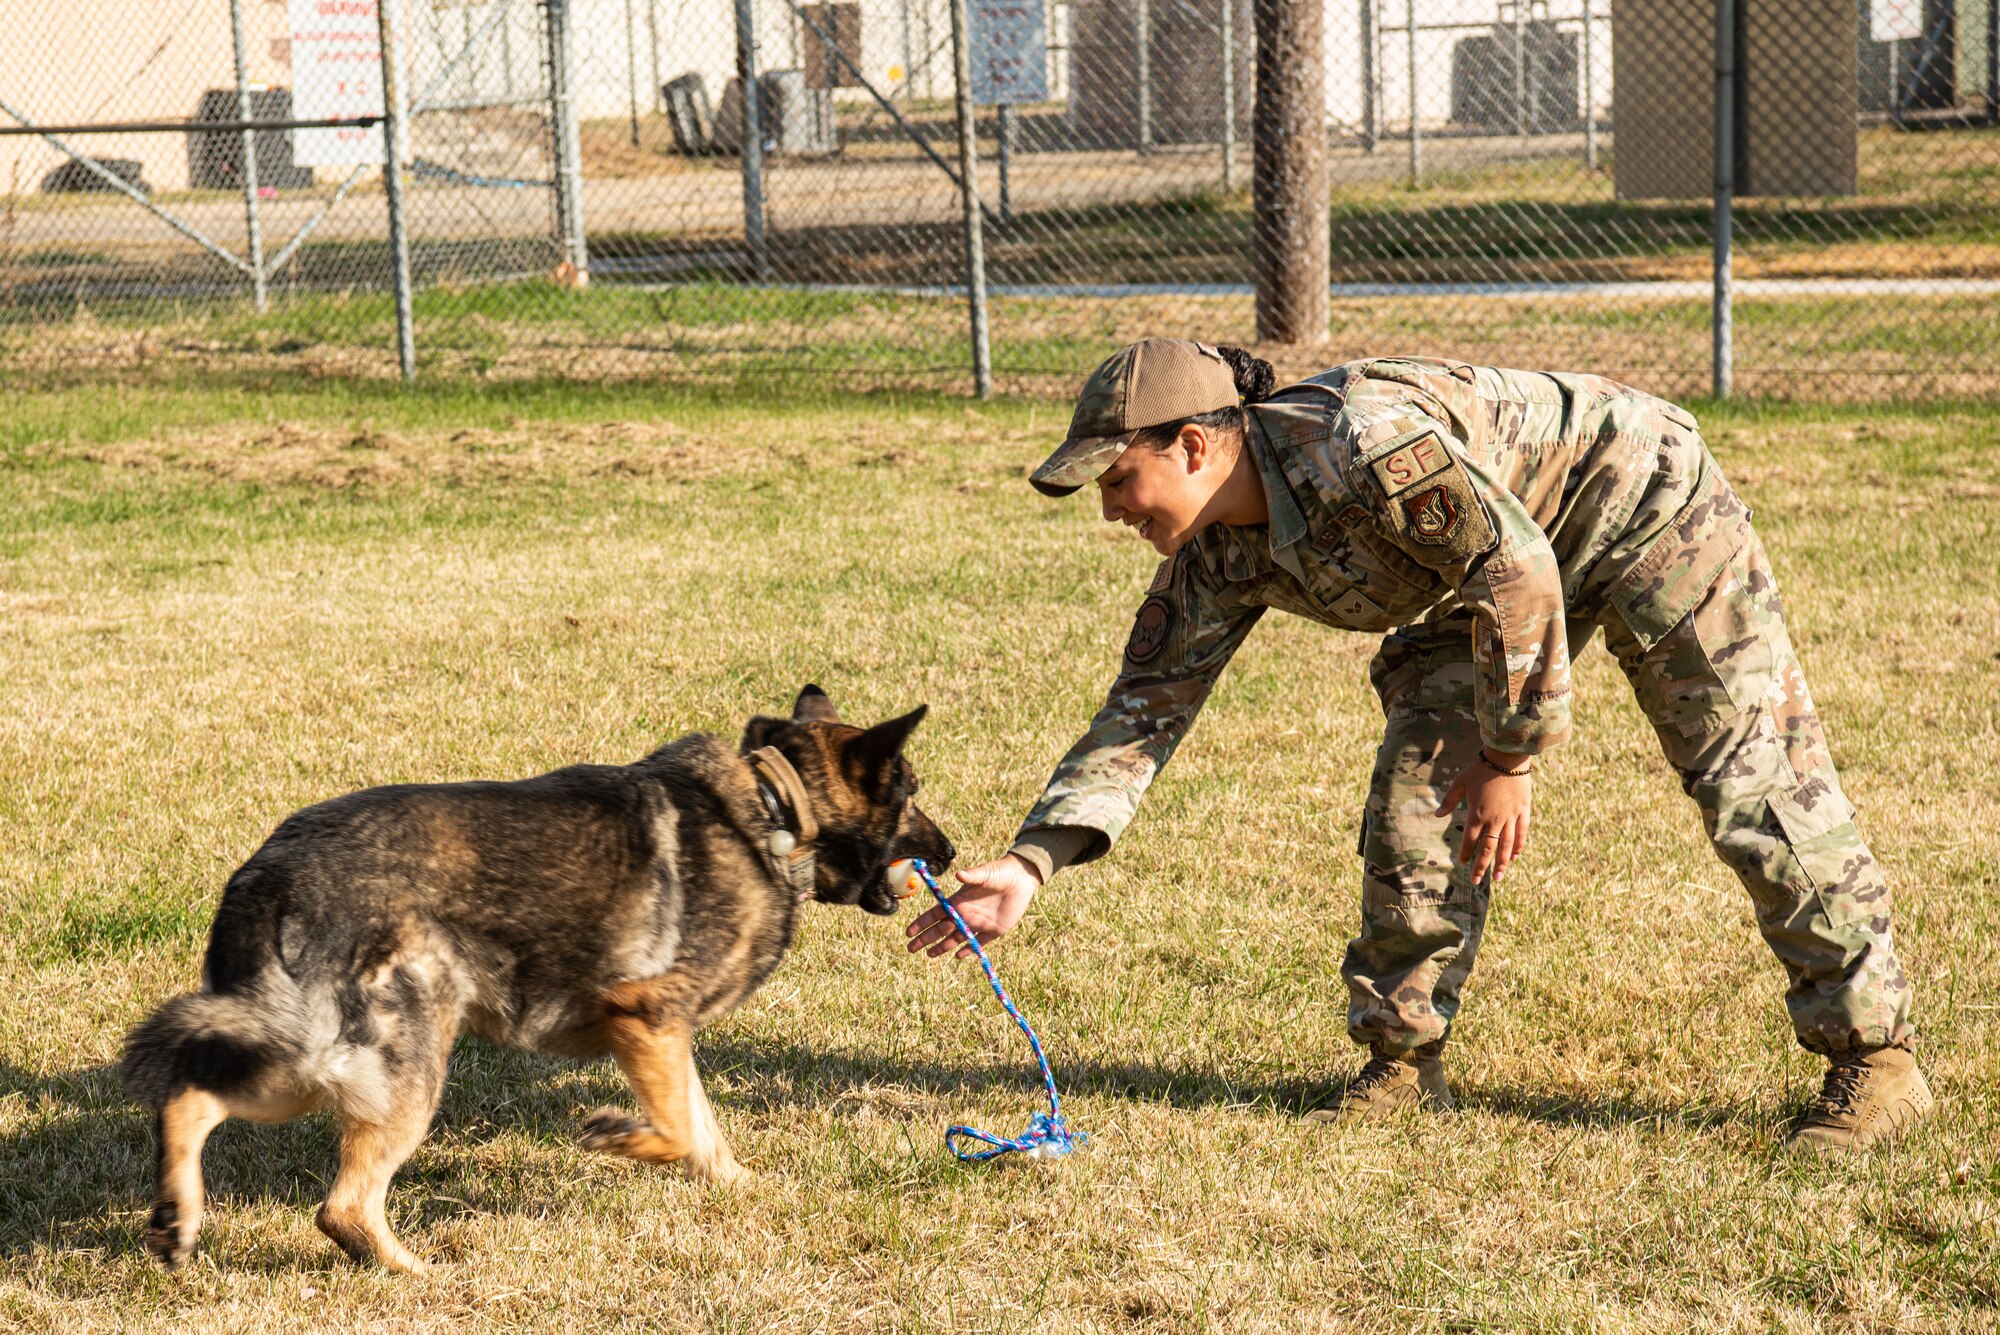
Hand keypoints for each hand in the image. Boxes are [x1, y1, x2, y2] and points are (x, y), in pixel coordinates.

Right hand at [903, 854, 1039, 960]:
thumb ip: (972, 875)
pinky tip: (958, 956)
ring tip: (929, 955)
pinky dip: (969, 950)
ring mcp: (979, 923)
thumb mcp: (984, 873)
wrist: (1020, 878)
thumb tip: (959, 874)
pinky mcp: (994, 930)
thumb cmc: (999, 872)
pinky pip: (979, 943)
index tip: (909, 932)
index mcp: (959, 901)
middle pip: (941, 929)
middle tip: (911, 949)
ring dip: (942, 947)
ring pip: (956, 938)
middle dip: (925, 939)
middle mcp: (966, 914)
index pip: (935, 914)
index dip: (922, 923)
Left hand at [1435, 751, 1532, 884]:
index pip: (1470, 840)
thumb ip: (1449, 800)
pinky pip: (1521, 833)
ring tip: (1498, 877)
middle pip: (1488, 848)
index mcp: (1477, 814)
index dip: (1465, 853)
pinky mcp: (1523, 811)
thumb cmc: (1481, 769)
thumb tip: (1436, 815)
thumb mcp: (1460, 782)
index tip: (1462, 863)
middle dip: (1482, 866)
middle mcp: (1494, 819)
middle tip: (1477, 881)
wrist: (1507, 758)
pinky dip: (1518, 846)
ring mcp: (1510, 817)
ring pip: (1506, 845)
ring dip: (1501, 862)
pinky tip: (1514, 857)